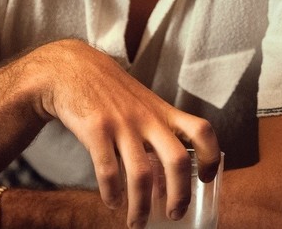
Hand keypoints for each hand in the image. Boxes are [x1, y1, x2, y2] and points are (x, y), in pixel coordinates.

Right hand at [29, 39, 219, 227]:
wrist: (71, 69)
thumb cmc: (109, 91)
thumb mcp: (142, 102)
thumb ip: (157, 127)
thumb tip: (170, 169)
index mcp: (162, 112)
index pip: (201, 130)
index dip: (210, 156)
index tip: (206, 178)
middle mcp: (147, 118)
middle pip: (177, 160)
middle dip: (180, 194)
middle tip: (176, 214)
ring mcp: (122, 124)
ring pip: (142, 175)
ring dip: (141, 206)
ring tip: (138, 222)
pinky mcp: (96, 129)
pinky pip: (108, 170)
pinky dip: (112, 193)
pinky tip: (113, 202)